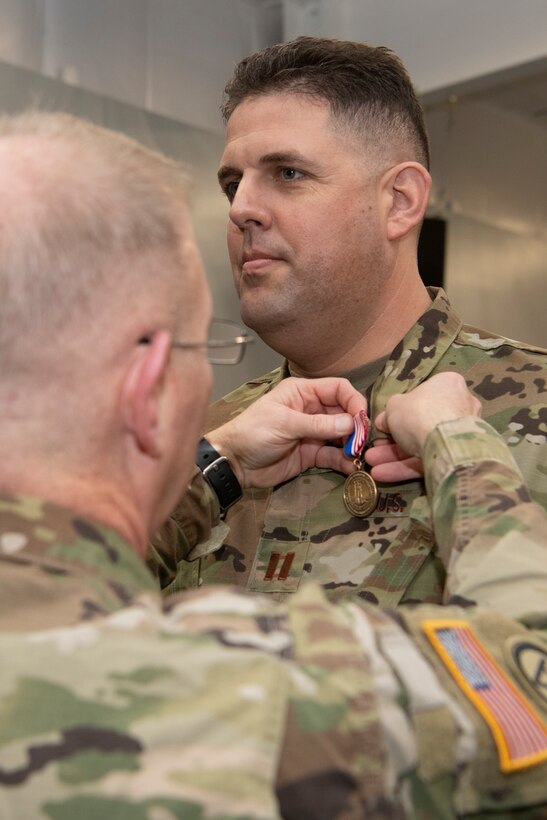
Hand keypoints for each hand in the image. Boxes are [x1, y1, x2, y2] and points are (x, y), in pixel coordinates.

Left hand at [207, 377, 366, 486]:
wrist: (234, 464)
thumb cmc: (253, 434)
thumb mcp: (285, 424)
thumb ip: (319, 424)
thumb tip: (352, 423)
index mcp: (303, 392)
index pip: (338, 389)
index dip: (353, 401)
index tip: (362, 420)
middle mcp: (312, 409)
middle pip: (344, 413)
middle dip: (356, 426)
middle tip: (363, 442)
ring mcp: (313, 433)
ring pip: (342, 435)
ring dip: (353, 445)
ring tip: (360, 456)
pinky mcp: (311, 455)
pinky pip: (334, 456)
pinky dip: (344, 461)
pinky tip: (353, 467)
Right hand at [365, 372, 481, 481]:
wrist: (443, 441)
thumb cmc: (419, 412)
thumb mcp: (394, 406)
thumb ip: (388, 414)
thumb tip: (383, 421)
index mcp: (448, 385)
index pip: (423, 397)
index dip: (400, 411)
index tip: (384, 423)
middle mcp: (459, 408)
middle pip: (420, 424)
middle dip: (393, 439)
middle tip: (375, 446)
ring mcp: (459, 435)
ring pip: (421, 445)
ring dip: (394, 455)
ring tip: (371, 462)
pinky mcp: (456, 458)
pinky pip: (427, 460)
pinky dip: (405, 467)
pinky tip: (381, 474)